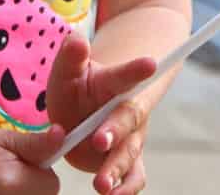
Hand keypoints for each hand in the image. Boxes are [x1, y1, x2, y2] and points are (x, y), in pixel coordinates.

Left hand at [47, 33, 157, 193]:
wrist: (89, 107)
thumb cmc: (76, 87)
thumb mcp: (69, 68)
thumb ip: (71, 55)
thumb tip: (76, 39)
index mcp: (114, 83)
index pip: (126, 75)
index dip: (137, 70)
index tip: (150, 64)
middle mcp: (128, 110)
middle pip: (127, 119)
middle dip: (115, 130)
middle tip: (100, 140)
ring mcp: (131, 136)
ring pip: (129, 151)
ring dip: (116, 167)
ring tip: (101, 184)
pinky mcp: (128, 159)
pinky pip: (134, 175)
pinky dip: (127, 188)